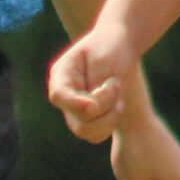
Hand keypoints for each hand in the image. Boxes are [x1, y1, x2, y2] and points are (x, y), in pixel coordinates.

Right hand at [49, 28, 135, 143]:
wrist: (120, 43)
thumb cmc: (111, 47)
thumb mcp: (104, 61)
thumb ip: (94, 84)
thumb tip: (89, 109)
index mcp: (61, 74)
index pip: (59, 96)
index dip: (79, 103)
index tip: (102, 94)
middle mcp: (63, 95)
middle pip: (77, 121)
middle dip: (104, 107)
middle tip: (116, 85)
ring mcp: (72, 108)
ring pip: (86, 132)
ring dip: (109, 117)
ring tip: (118, 95)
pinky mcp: (85, 118)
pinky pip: (95, 135)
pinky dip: (110, 123)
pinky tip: (116, 104)